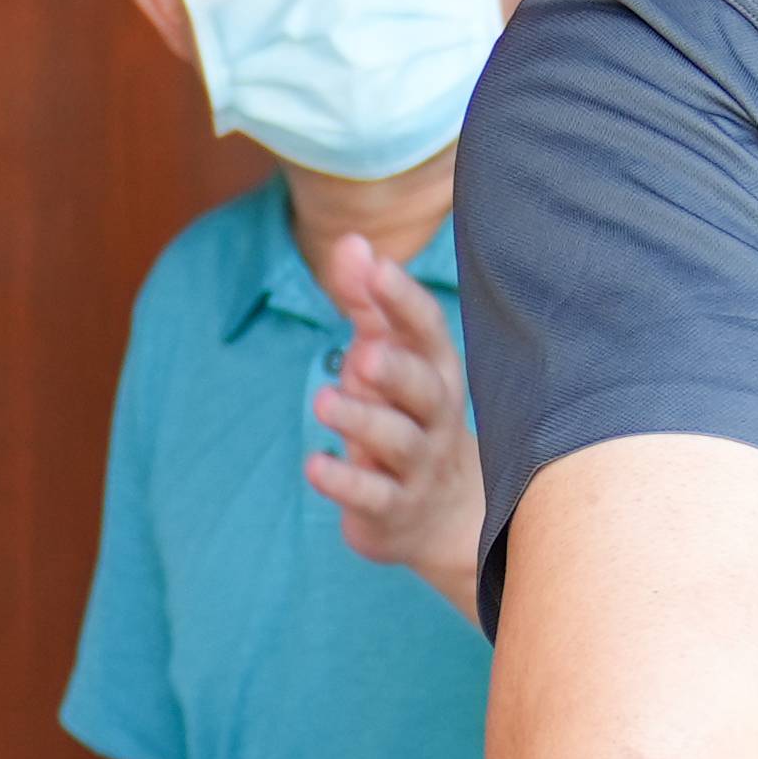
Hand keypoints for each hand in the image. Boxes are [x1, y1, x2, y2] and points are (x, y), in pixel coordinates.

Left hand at [303, 235, 489, 612]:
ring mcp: (418, 465)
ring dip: (361, 421)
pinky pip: (373, 495)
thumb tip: (351, 241)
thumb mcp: (389, 360)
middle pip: (425, 389)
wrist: (443, 517)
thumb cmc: (406, 417)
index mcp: (437, 370)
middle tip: (364, 353)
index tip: (376, 269)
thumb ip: (367, 304)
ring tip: (323, 401)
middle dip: (397, 369)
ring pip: (397, 442)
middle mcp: (435, 416)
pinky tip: (314, 465)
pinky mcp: (393, 508)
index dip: (403, 300)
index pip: (428, 331)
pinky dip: (344, 481)